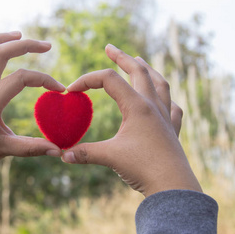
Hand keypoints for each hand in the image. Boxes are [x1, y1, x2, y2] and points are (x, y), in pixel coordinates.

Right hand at [62, 44, 201, 196]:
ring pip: (159, 83)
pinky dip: (166, 98)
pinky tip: (163, 99)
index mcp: (137, 106)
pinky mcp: (173, 130)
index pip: (109, 80)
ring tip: (139, 61)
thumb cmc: (143, 167)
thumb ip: (84, 153)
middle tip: (110, 48)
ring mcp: (165, 116)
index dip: (87, 81)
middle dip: (122, 57)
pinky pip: (172, 107)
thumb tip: (61, 155)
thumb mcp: (110, 157)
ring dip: (147, 69)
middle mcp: (153, 106)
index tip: (71, 92)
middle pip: (138, 71)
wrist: (173, 186)